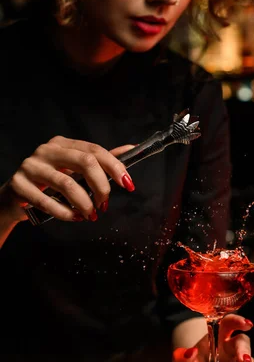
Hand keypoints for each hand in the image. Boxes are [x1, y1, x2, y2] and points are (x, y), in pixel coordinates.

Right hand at [1, 137, 135, 223]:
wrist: (15, 198)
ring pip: (67, 183)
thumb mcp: (74, 170)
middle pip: (85, 162)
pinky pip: (47, 201)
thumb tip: (130, 149)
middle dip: (101, 186)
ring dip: (84, 203)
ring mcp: (31, 166)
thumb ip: (100, 161)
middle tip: (105, 204)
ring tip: (91, 215)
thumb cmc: (48, 183)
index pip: (95, 150)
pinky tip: (74, 217)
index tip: (129, 185)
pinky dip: (65, 212)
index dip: (115, 167)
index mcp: (63, 144)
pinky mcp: (19, 185)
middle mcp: (47, 150)